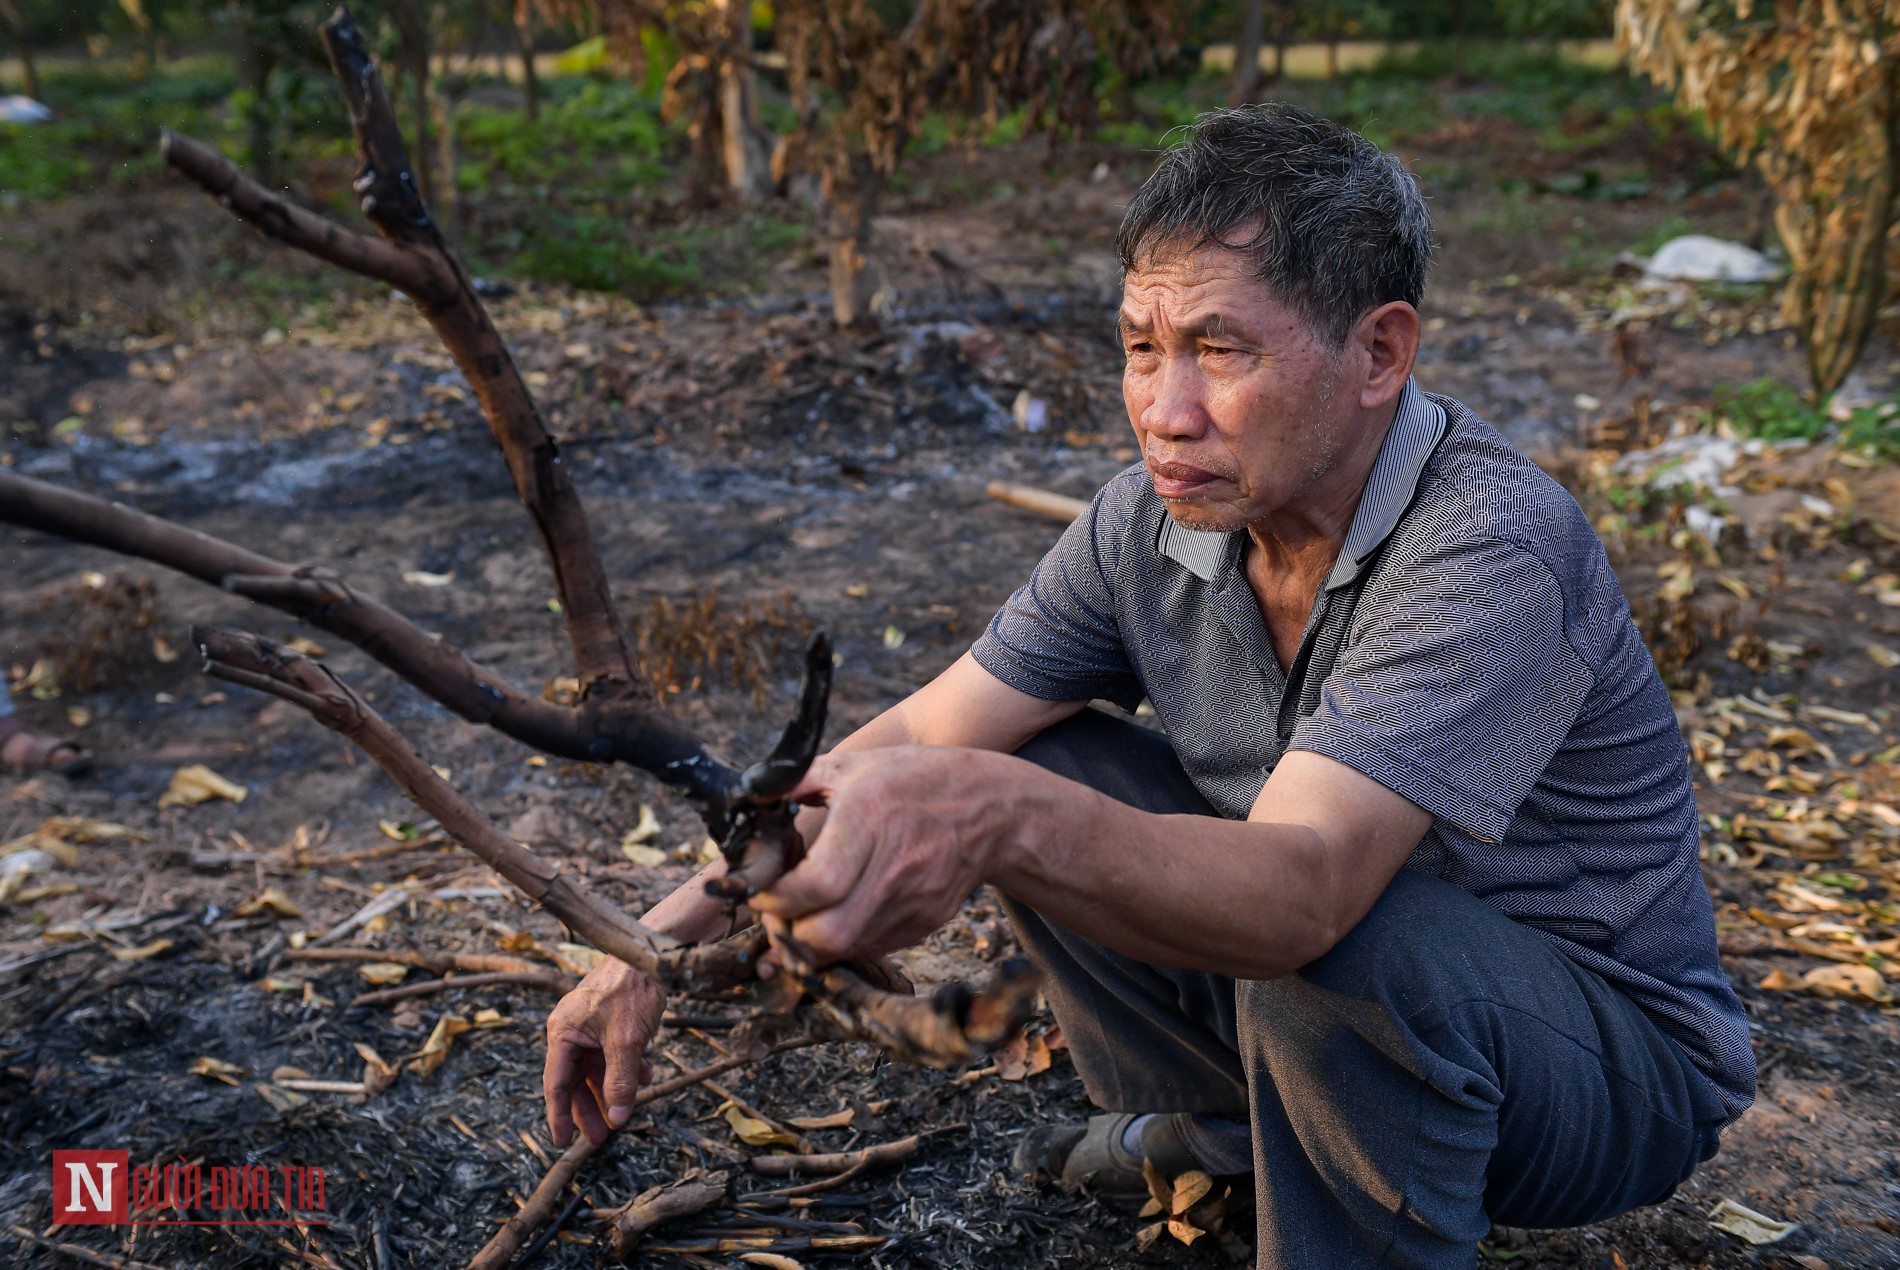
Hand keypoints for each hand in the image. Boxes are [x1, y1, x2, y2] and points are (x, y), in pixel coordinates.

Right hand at [543, 957, 660, 1147]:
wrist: (651, 954)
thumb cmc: (632, 989)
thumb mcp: (627, 1041)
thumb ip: (620, 1081)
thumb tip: (618, 1117)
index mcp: (563, 1031)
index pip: (556, 1084)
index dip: (560, 1115)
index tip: (562, 1142)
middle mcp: (571, 1029)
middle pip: (575, 1079)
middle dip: (589, 1109)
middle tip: (601, 1138)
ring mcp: (589, 1025)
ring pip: (594, 1069)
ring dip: (609, 1092)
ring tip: (621, 1117)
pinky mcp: (607, 1021)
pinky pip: (611, 1054)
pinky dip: (624, 1070)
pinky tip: (643, 1080)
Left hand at [751, 745, 1011, 965]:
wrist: (991, 808)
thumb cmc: (916, 779)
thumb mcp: (856, 764)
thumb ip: (798, 778)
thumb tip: (750, 796)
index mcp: (869, 820)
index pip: (816, 885)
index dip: (777, 899)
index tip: (763, 891)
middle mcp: (893, 867)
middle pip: (827, 935)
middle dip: (787, 933)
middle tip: (775, 912)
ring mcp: (913, 900)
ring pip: (845, 950)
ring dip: (810, 944)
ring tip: (800, 916)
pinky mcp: (925, 921)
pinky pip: (871, 947)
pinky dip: (844, 940)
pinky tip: (836, 914)